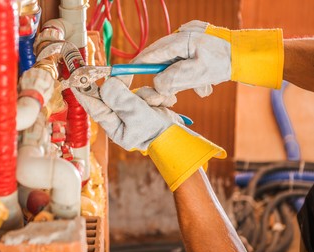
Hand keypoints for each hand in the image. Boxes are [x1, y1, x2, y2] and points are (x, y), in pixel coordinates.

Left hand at [72, 77, 181, 151]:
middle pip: (114, 95)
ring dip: (148, 95)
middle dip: (125, 87)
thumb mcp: (137, 114)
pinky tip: (165, 104)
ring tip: (158, 103)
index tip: (75, 80)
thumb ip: (120, 98)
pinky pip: (145, 94)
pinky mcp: (144, 107)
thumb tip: (106, 84)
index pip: (94, 107)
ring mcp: (133, 113)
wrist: (178, 137)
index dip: (84, 93)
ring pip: (132, 92)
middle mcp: (120, 120)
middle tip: (125, 73)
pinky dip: (156, 96)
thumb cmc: (156, 131)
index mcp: (114, 126)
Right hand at [134, 20, 283, 96]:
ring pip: (174, 64)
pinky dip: (192, 75)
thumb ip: (173, 79)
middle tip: (173, 94)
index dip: (137, 65)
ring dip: (184, 79)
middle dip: (168, 78)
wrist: (247, 56)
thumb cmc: (225, 63)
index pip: (151, 54)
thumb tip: (156, 85)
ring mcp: (190, 38)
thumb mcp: (198, 75)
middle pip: (162, 60)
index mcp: (181, 38)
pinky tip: (205, 83)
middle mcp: (183, 35)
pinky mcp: (196, 44)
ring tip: (200, 87)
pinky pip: (185, 62)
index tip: (125, 74)